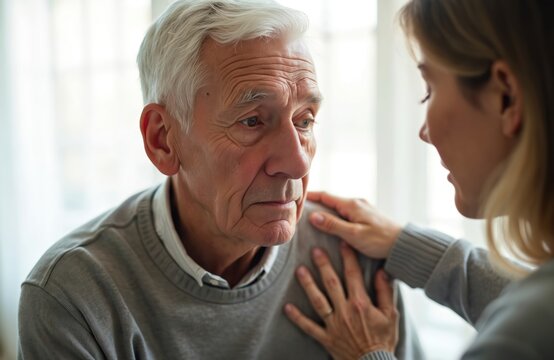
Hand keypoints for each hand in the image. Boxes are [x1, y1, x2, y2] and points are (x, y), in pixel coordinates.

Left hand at [285, 243, 398, 359]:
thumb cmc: (384, 339)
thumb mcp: (391, 315)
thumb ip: (385, 292)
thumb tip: (383, 271)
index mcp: (361, 303)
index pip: (353, 275)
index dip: (348, 257)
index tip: (342, 243)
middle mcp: (345, 311)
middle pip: (331, 283)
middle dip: (323, 265)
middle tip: (315, 250)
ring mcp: (334, 324)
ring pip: (318, 300)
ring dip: (308, 284)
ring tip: (299, 270)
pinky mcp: (326, 338)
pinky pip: (309, 327)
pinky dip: (297, 318)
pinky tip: (287, 307)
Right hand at [307, 191, 401, 258]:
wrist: (404, 245)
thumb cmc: (380, 241)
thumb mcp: (354, 235)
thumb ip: (333, 225)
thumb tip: (312, 216)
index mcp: (352, 205)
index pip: (325, 196)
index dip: (310, 196)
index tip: (296, 196)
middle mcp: (357, 203)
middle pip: (331, 200)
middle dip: (315, 203)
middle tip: (299, 208)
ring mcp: (362, 209)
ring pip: (338, 206)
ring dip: (325, 210)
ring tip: (311, 216)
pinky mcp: (366, 216)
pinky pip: (346, 212)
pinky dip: (335, 215)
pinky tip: (332, 223)